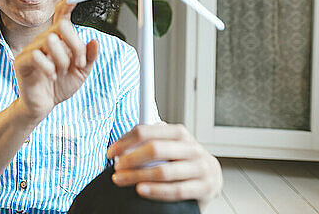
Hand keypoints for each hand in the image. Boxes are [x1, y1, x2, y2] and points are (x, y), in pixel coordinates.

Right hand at [13, 0, 98, 121]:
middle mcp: (43, 40)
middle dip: (75, 45)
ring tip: (62, 72)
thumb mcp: (81, 73)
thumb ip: (89, 57)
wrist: (42, 107)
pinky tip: (51, 76)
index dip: (70, 1)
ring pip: (50, 41)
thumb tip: (94, 41)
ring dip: (63, 59)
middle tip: (79, 63)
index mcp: (57, 40)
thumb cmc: (58, 87)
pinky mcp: (22, 62)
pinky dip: (49, 68)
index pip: (62, 15)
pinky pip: (37, 56)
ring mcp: (31, 50)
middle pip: (61, 27)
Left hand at [106, 123, 222, 206]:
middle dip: (130, 159)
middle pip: (154, 149)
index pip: (146, 131)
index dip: (124, 141)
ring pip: (163, 171)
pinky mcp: (205, 187)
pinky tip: (140, 190)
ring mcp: (200, 167)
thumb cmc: (183, 161)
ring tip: (122, 180)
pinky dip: (156, 191)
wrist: (211, 179)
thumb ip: (150, 141)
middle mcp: (191, 147)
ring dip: (137, 176)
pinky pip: (176, 190)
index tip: (111, 152)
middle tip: (117, 168)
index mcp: (179, 133)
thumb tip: (121, 148)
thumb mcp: (169, 146)